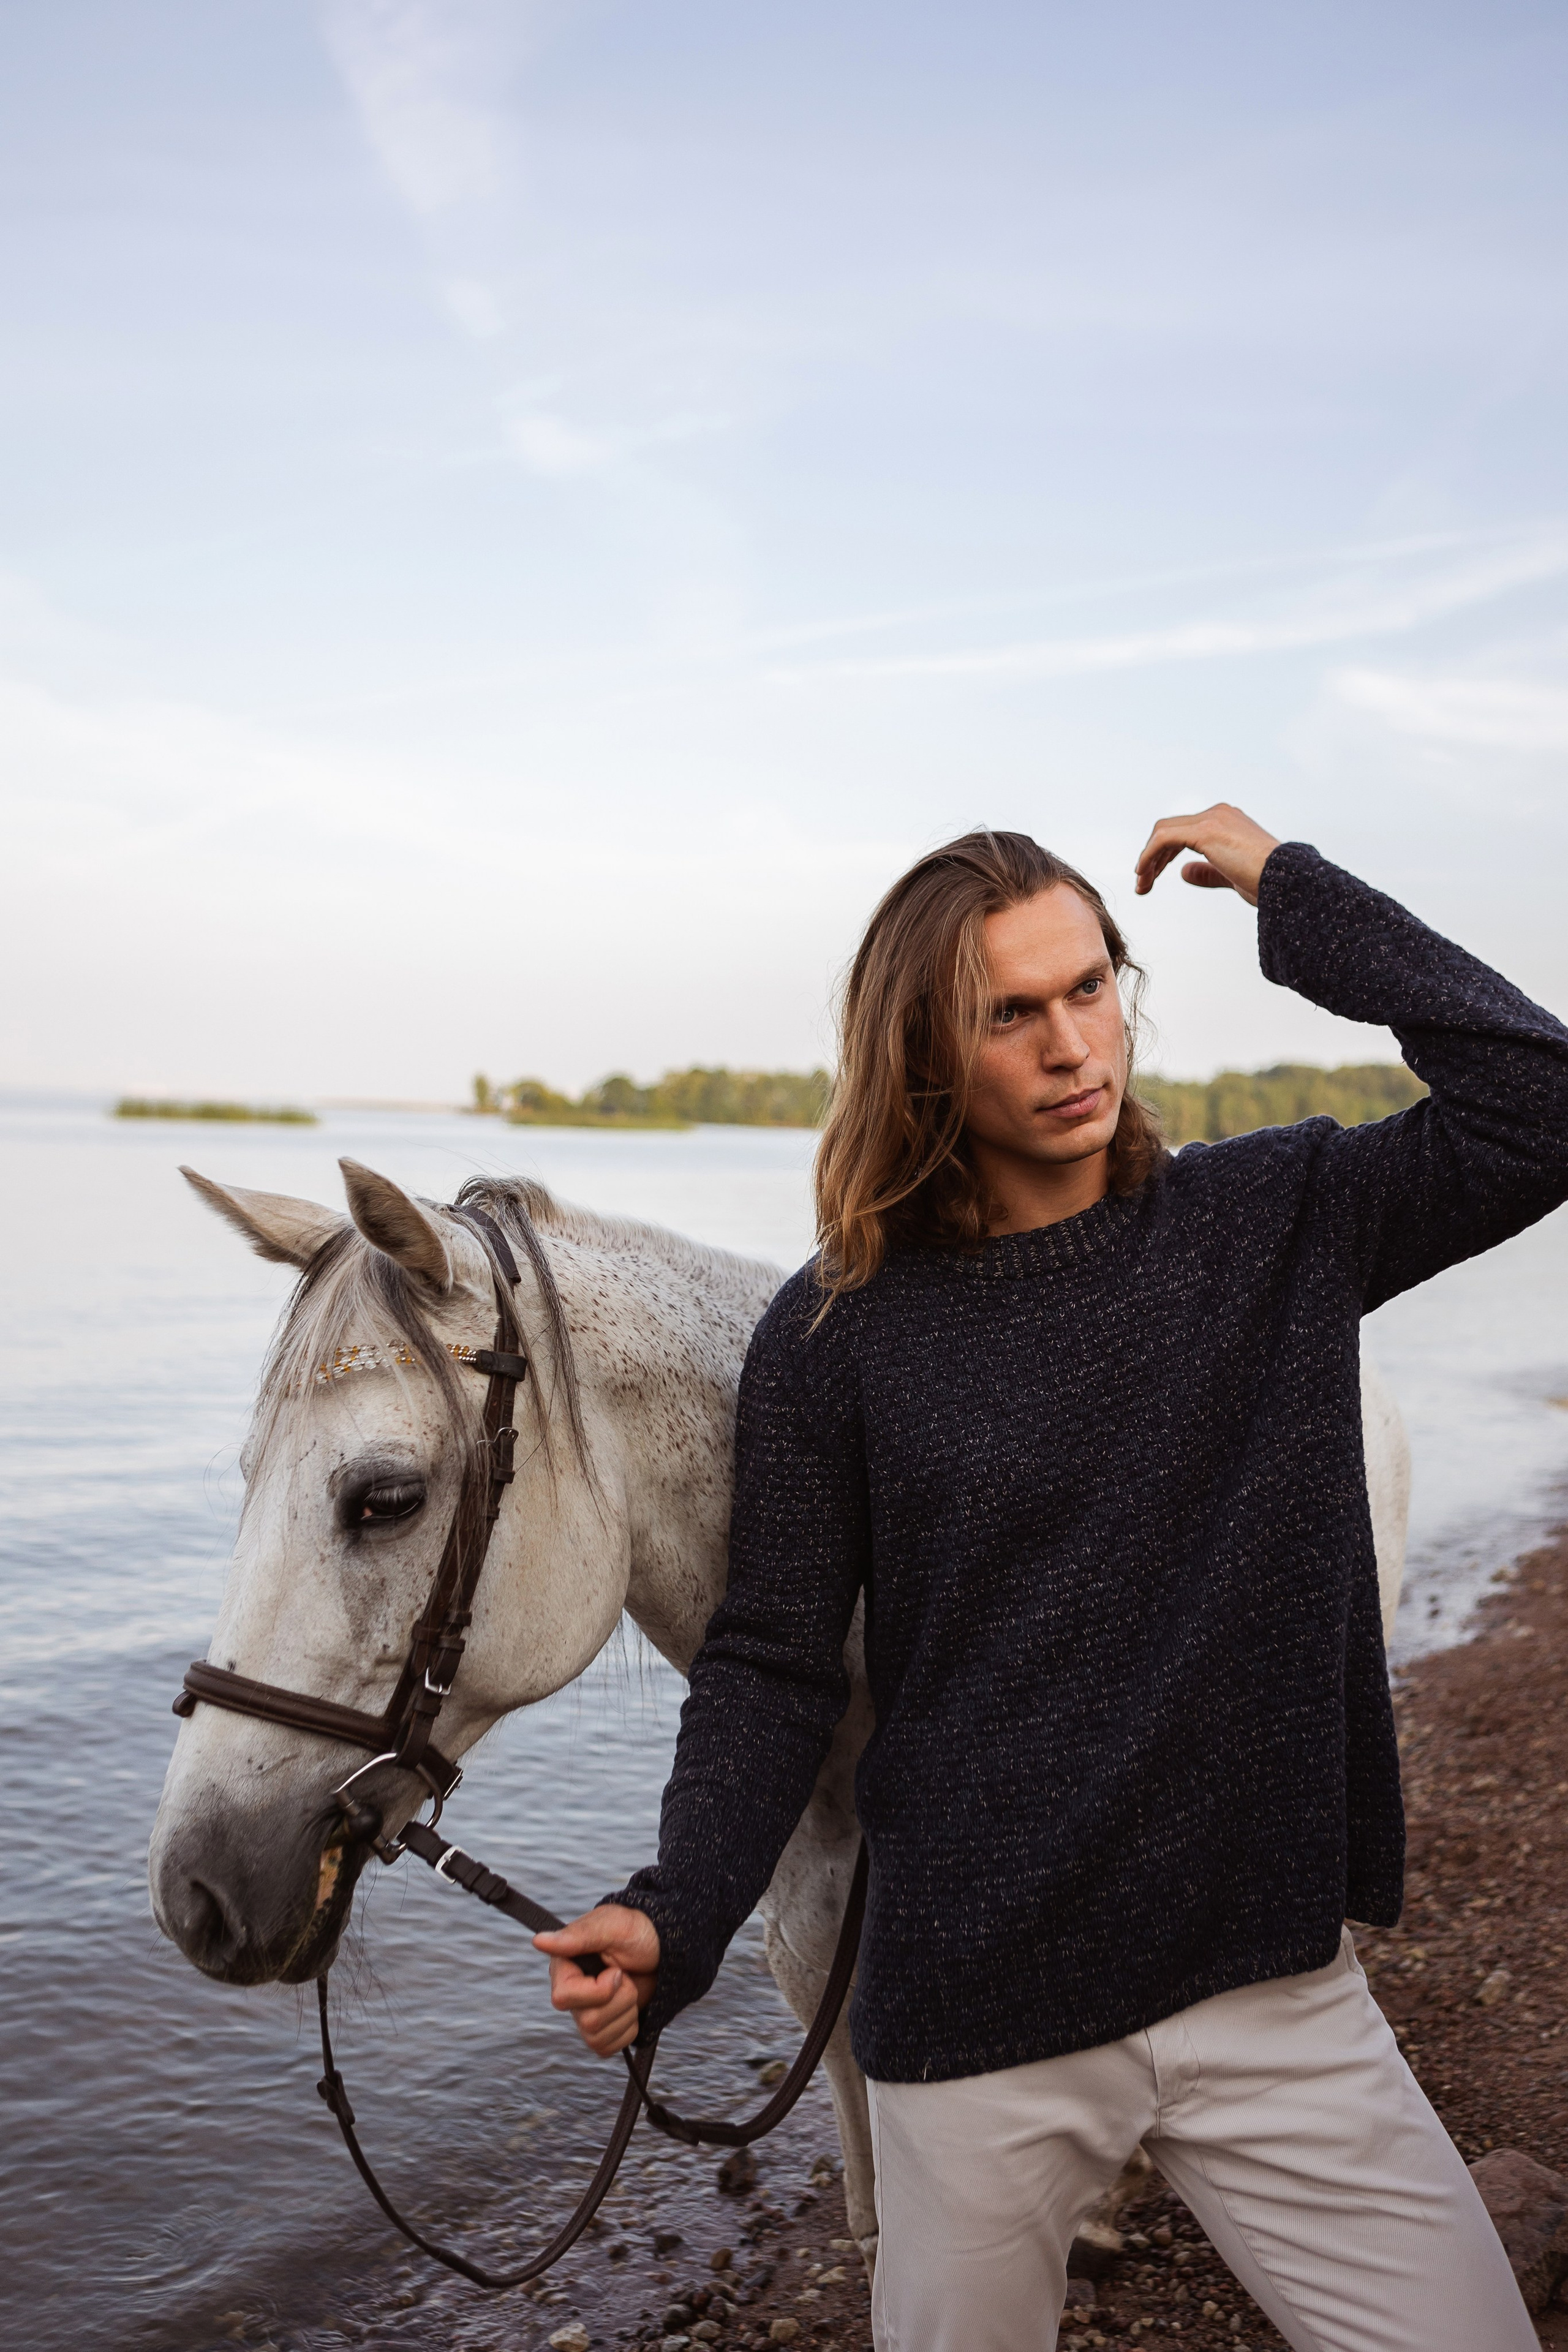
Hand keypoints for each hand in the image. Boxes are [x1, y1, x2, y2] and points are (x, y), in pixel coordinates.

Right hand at [534, 1903, 659, 2057]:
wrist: (662, 1948)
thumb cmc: (636, 1931)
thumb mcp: (612, 1925)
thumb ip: (576, 1936)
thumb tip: (539, 1941)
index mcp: (565, 1966)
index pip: (564, 1997)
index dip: (598, 1990)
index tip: (616, 1971)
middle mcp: (571, 1993)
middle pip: (588, 2021)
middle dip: (620, 1999)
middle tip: (626, 1976)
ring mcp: (584, 2013)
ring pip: (597, 2037)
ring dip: (626, 2012)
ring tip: (629, 1987)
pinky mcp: (600, 2030)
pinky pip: (607, 2048)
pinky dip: (628, 2029)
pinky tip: (630, 2007)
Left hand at [1134, 804, 1280, 906]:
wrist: (1286, 882)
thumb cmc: (1267, 883)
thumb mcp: (1230, 876)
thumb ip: (1208, 871)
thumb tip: (1183, 872)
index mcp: (1226, 821)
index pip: (1183, 831)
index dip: (1163, 855)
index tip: (1151, 877)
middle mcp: (1218, 814)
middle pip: (1170, 829)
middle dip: (1152, 858)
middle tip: (1142, 884)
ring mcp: (1213, 818)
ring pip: (1164, 832)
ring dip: (1147, 859)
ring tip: (1141, 886)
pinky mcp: (1206, 830)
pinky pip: (1165, 838)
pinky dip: (1149, 855)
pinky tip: (1143, 874)